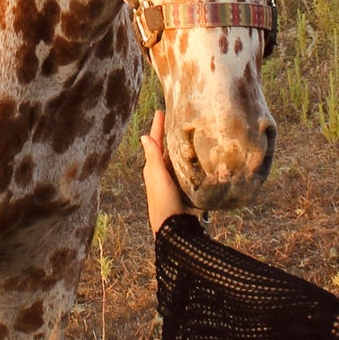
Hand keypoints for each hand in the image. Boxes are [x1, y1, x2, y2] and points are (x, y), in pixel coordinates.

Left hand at [141, 107, 189, 233]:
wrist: (174, 229)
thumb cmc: (164, 202)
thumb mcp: (158, 177)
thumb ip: (153, 158)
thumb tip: (144, 136)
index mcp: (152, 169)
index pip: (155, 142)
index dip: (158, 127)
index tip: (161, 110)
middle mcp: (160, 173)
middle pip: (164, 149)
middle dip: (167, 134)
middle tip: (172, 117)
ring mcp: (171, 182)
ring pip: (174, 159)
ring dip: (177, 147)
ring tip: (183, 133)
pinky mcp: (181, 190)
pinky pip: (183, 170)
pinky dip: (186, 161)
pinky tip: (194, 158)